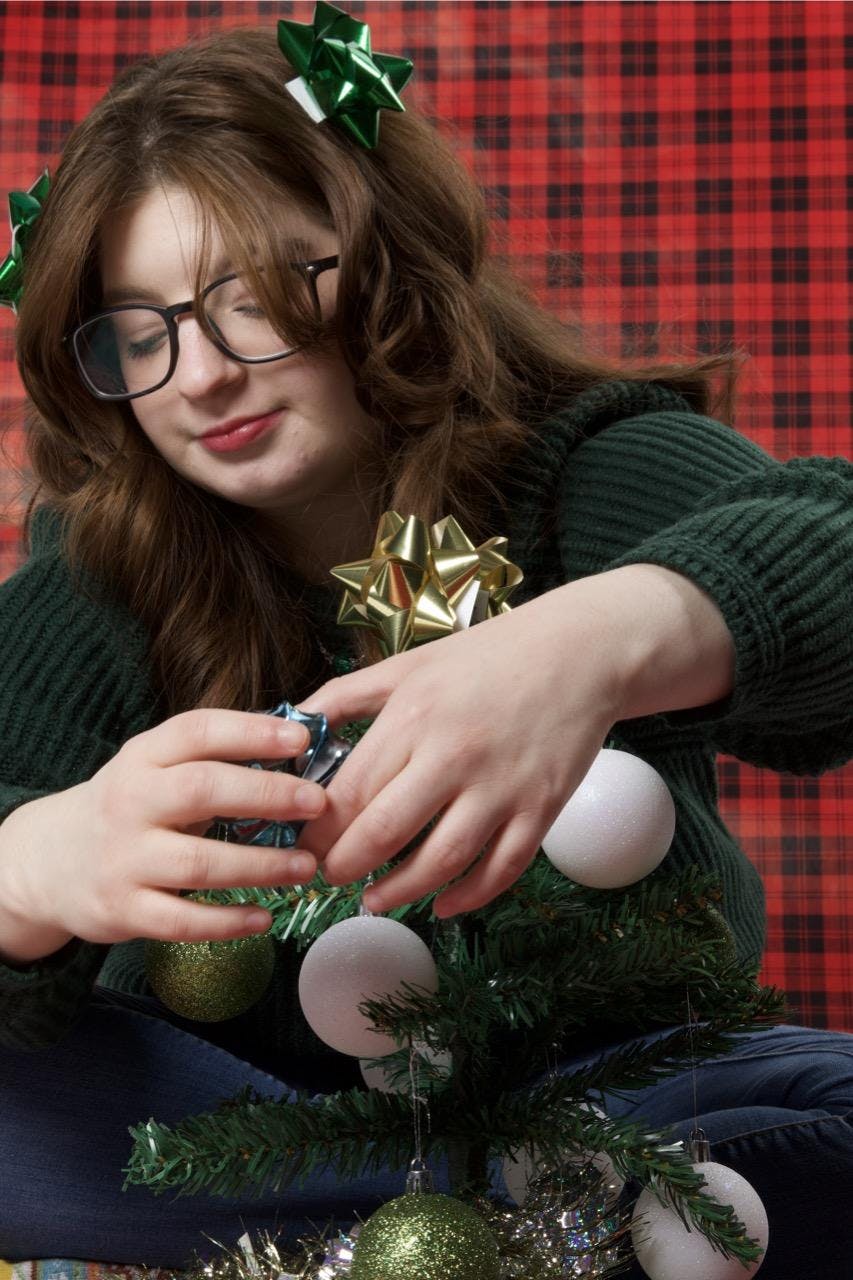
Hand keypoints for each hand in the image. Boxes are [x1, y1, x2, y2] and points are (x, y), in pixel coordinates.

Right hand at [0, 709, 328, 954]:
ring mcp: (123, 858)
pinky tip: (264, 918)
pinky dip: (227, 922)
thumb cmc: (129, 808)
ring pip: (198, 862)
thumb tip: (297, 748)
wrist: (49, 862)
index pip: (198, 731)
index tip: (300, 740)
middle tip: (318, 803)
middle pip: (202, 790)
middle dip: (267, 795)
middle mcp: (129, 802)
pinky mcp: (122, 910)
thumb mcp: (154, 768)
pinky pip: (182, 920)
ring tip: (306, 865)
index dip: (251, 732)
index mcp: (143, 757)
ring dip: (260, 865)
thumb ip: (211, 758)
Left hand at [298, 580, 625, 916]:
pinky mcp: (542, 808)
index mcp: (414, 717)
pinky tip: (442, 904)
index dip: (317, 831)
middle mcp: (455, 755)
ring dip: (400, 891)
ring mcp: (503, 786)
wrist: (580, 651)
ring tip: (373, 900)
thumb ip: (346, 695)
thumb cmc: (487, 656)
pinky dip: (469, 896)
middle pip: (386, 832)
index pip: (349, 791)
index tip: (300, 848)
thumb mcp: (408, 663)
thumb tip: (292, 726)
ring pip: (443, 860)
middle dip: (345, 866)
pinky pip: (502, 868)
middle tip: (327, 878)